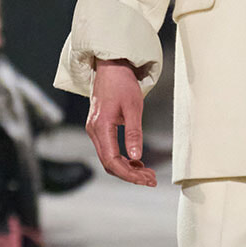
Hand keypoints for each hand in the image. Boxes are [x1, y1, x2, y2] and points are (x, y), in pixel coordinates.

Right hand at [87, 59, 155, 186]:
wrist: (111, 66)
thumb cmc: (122, 84)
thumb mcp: (133, 107)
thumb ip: (134, 133)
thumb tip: (136, 157)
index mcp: (100, 127)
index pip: (111, 160)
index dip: (128, 174)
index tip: (146, 180)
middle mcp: (94, 131)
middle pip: (109, 163)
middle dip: (130, 175)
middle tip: (151, 180)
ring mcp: (95, 130)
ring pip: (109, 159)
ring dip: (128, 168)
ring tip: (148, 173)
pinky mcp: (100, 128)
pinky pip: (109, 150)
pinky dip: (123, 159)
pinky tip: (138, 162)